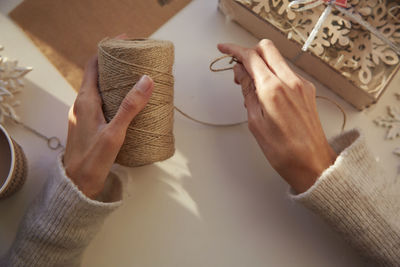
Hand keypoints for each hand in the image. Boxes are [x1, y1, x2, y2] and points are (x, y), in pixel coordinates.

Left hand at [63, 56, 153, 198]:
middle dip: (115, 64)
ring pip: (99, 89)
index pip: (93, 65)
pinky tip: (128, 104)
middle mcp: (82, 104)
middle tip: (136, 60)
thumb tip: (146, 80)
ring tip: (136, 79)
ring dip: (115, 80)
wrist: (77, 184)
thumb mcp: (114, 133)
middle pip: (97, 74)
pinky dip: (114, 95)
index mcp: (85, 100)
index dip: (107, 50)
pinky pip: (101, 101)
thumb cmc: (92, 160)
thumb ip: (130, 107)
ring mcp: (84, 114)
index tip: (125, 43)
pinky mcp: (89, 124)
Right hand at [218, 40, 336, 193]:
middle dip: (249, 53)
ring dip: (261, 64)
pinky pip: (287, 72)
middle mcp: (290, 81)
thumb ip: (248, 92)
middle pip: (267, 48)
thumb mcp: (255, 122)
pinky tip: (266, 93)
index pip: (251, 57)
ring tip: (251, 88)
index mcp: (273, 89)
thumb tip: (241, 73)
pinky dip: (273, 74)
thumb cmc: (284, 151)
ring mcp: (302, 85)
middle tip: (238, 70)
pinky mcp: (307, 91)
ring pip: (277, 59)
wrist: (312, 163)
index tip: (225, 49)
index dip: (234, 50)